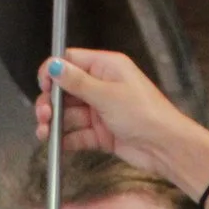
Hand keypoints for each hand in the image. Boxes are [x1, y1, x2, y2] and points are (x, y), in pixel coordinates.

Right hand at [36, 49, 208, 183]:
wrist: (165, 147)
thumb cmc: (145, 114)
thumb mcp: (107, 94)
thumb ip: (77, 82)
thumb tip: (54, 66)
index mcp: (106, 67)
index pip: (71, 61)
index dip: (54, 72)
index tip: (43, 86)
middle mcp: (102, 86)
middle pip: (66, 90)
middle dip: (51, 103)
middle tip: (44, 114)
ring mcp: (101, 111)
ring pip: (70, 115)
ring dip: (55, 123)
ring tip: (45, 133)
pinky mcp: (102, 133)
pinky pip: (78, 134)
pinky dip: (66, 139)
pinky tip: (56, 144)